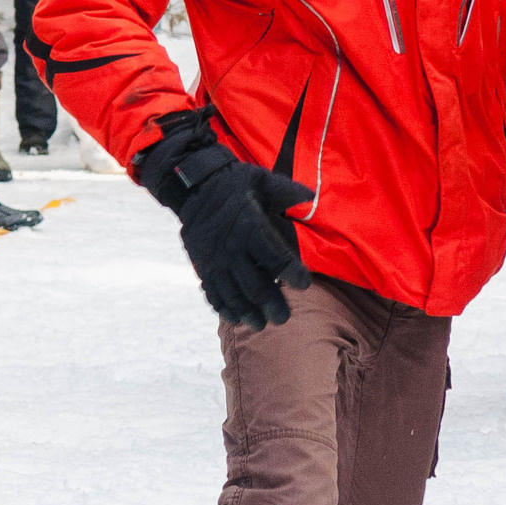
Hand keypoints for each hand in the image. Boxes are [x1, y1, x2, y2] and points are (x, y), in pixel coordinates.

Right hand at [134, 116, 315, 329]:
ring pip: (231, 292)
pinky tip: (234, 318)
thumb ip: (287, 190)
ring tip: (260, 325)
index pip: (274, 255)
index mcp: (250, 225)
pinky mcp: (201, 264)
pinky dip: (221, 306)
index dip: (291, 271)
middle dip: (270, 303)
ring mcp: (213, 258)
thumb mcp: (263, 179)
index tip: (304, 284)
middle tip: (283, 318)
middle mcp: (230, 246)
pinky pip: (210, 290)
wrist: (194, 184)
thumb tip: (311, 194)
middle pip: (253, 283)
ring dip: (246, 311)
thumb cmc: (237, 183)